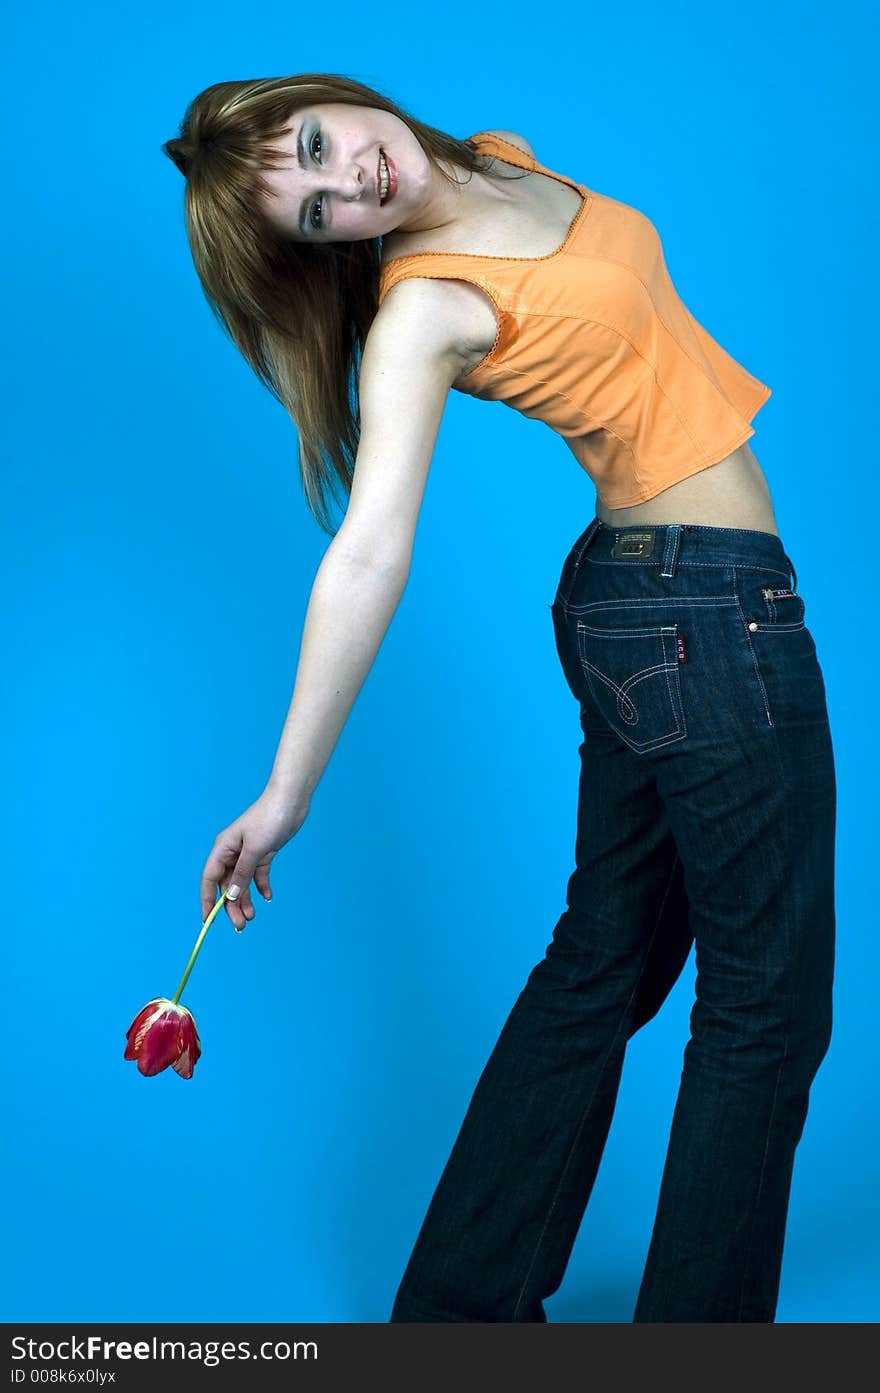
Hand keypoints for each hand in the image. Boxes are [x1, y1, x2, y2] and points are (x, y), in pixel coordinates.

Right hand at [200, 784, 308, 930]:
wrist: (291, 800)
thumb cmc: (269, 818)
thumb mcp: (255, 849)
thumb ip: (242, 874)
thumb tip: (229, 896)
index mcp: (223, 848)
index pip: (209, 879)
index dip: (206, 900)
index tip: (207, 921)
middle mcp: (232, 852)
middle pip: (227, 885)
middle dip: (231, 905)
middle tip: (240, 925)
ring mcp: (248, 853)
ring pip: (242, 883)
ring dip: (245, 900)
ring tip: (252, 916)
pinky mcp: (264, 853)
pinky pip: (258, 875)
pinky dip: (261, 886)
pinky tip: (267, 897)